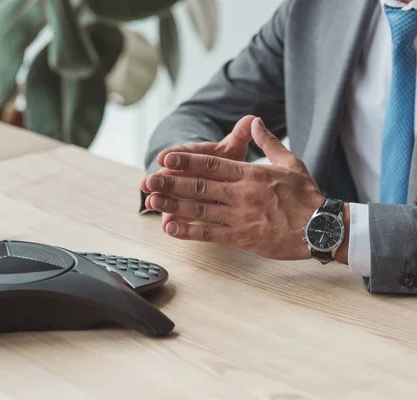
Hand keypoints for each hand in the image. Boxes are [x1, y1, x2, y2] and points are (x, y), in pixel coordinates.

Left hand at [141, 117, 339, 260]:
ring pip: (200, 209)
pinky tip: (170, 228)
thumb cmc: (306, 195)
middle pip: (199, 186)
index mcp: (250, 173)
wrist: (322, 228)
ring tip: (151, 203)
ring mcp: (240, 216)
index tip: (165, 158)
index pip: (212, 164)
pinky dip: (189, 231)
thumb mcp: (290, 161)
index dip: (186, 161)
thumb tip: (255, 122)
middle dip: (171, 183)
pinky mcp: (242, 237)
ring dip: (173, 206)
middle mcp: (241, 193)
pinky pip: (210, 233)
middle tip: (148, 181)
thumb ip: (268, 142)